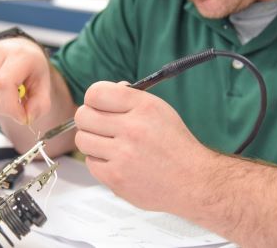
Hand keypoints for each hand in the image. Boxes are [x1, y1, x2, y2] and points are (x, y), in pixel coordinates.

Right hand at [0, 38, 50, 123]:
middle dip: (5, 110)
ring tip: (7, 99)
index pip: (3, 85)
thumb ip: (40, 105)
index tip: (22, 116)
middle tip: (17, 106)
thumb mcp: (44, 85)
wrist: (19, 49)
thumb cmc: (31, 66)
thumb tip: (26, 119)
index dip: (11, 107)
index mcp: (18, 54)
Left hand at [74, 81, 214, 212]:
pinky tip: (116, 162)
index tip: (97, 105)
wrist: (194, 182)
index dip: (93, 99)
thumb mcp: (158, 110)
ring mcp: (123, 155)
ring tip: (109, 145)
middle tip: (99, 126)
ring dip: (92, 142)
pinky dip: (100, 162)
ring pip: (82, 140)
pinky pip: (90, 162)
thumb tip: (99, 95)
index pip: (96, 93)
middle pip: (83, 116)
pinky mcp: (116, 177)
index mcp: (144, 107)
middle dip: (88, 119)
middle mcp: (132, 128)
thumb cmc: (174, 145)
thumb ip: (128, 99)